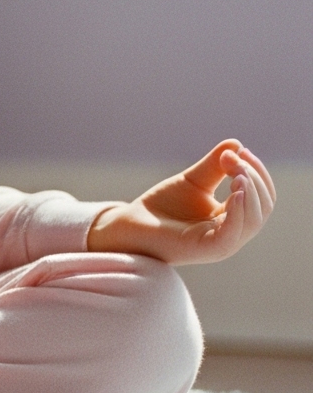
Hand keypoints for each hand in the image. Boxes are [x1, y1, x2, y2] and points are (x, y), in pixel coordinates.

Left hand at [87, 140, 274, 265]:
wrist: (131, 224)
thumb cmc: (162, 207)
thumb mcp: (193, 181)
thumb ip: (215, 165)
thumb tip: (237, 143)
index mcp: (232, 219)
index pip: (261, 197)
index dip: (257, 173)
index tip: (242, 151)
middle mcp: (232, 233)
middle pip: (261, 207)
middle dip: (254, 178)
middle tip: (233, 158)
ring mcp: (222, 244)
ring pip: (252, 220)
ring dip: (250, 192)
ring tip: (237, 172)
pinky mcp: (207, 249)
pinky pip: (232, 233)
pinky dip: (239, 211)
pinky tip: (236, 192)